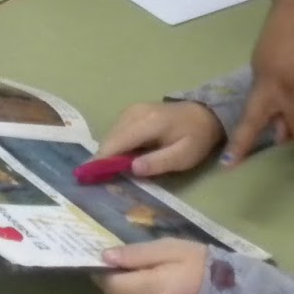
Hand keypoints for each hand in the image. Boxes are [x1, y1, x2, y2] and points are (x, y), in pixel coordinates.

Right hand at [95, 102, 224, 177]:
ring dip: (110, 154)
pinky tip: (125, 159)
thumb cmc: (196, 137)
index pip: (114, 144)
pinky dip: (116, 146)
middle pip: (108, 140)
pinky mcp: (132, 112)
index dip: (99, 162)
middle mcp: (134, 113)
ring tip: (114, 173)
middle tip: (102, 183)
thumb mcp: (184, 155)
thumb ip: (158, 162)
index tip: (87, 180)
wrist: (205, 114)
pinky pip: (116, 132)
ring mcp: (131, 110)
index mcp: (147, 123)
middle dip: (103, 161)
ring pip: (110, 136)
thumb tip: (131, 168)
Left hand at [95, 239, 207, 293]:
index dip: (107, 270)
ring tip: (138, 281)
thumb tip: (105, 257)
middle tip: (129, 268)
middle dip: (114, 282)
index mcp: (153, 291)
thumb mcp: (170, 249)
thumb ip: (136, 253)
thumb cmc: (198, 265)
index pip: (111, 283)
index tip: (113, 260)